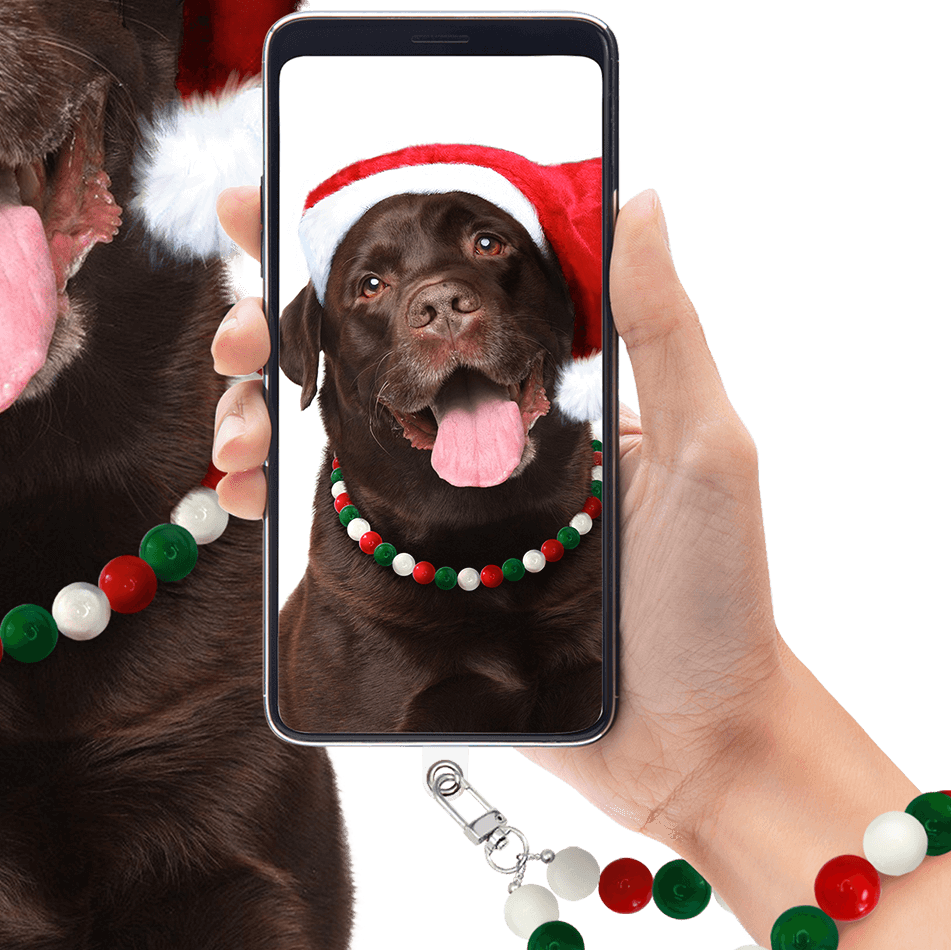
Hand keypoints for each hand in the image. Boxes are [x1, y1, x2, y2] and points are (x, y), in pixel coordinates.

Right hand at [209, 183, 788, 854]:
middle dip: (268, 333)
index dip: (341, 247)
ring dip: (250, 415)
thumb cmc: (717, 597)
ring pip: (315, 432)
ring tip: (234, 438)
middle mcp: (473, 432)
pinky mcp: (409, 578)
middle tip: (236, 344)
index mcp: (534, 384)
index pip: (430, 291)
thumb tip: (639, 199)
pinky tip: (242, 494)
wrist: (694, 750)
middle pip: (347, 355)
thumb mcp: (708, 448)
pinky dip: (264, 497)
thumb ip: (663, 329)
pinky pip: (321, 522)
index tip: (262, 206)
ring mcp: (434, 506)